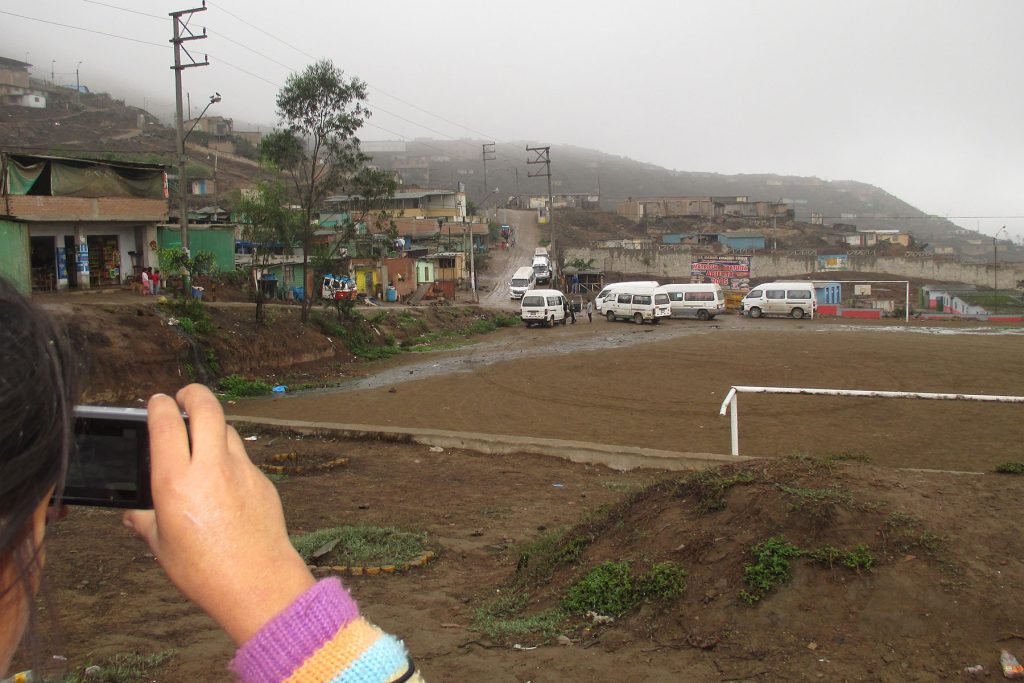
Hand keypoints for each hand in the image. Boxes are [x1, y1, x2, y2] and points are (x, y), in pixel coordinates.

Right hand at [123, 385, 314, 644]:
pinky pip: (243, 458)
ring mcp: (241, 471)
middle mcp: (210, 468)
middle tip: (185, 396)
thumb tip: (133, 516)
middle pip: (206, 407)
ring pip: (228, 430)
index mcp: (176, 482)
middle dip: (193, 393)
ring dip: (213, 426)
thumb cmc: (206, 571)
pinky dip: (230, 457)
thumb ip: (145, 523)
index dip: (159, 405)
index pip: (166, 423)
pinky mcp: (262, 480)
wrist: (257, 582)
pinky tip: (224, 477)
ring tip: (202, 438)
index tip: (157, 402)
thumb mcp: (162, 547)